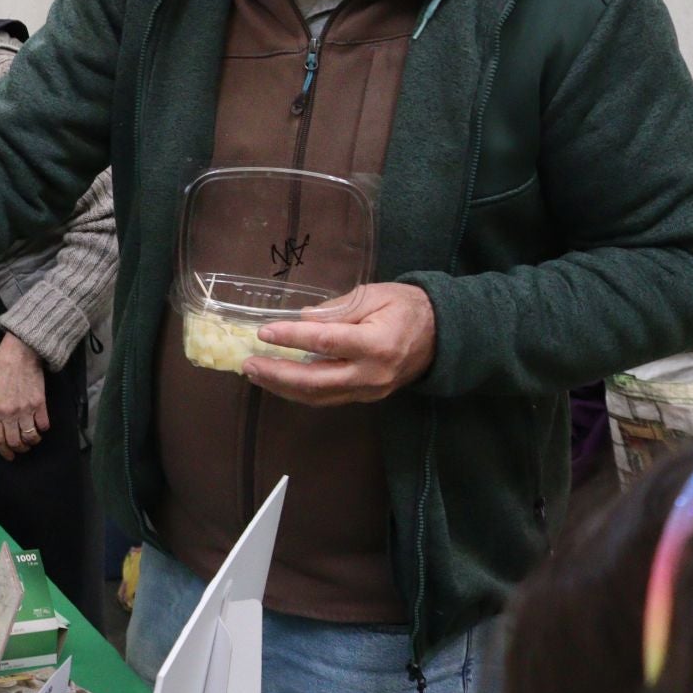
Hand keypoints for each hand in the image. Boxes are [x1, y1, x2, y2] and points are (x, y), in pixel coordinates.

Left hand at [0, 333, 50, 459]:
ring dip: (32, 441)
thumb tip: (1, 426)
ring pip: (30, 437)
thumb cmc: (2, 368)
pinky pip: (43, 425)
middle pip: (15, 442)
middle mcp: (9, 413)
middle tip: (21, 448)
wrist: (20, 353)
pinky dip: (42, 429)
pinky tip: (41, 425)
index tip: (9, 456)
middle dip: (19, 449)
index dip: (4, 451)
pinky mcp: (40, 404)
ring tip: (32, 438)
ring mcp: (26, 409)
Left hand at [244, 282, 436, 406]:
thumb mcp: (373, 295)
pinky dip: (301, 391)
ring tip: (256, 374)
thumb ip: (336, 309)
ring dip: (284, 387)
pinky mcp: (367, 396)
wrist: (443, 335)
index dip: (291, 338)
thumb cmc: (407, 306)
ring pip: (320, 396)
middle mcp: (373, 373)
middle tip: (249, 364)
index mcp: (377, 344)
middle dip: (278, 374)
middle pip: (317, 380)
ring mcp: (370, 390)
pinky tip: (280, 381)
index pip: (325, 342)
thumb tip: (301, 319)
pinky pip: (329, 398)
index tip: (264, 332)